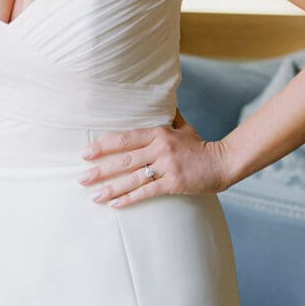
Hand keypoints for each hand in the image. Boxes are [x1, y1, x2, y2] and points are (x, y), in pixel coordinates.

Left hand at [78, 109, 230, 207]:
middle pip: (124, 159)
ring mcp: (167, 166)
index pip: (126, 138)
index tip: (86, 153)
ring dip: (111, 187)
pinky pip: (147, 192)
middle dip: (100, 169)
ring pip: (132, 178)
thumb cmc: (200, 146)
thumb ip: (169, 117)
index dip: (104, 146)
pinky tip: (115, 205)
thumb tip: (163, 101)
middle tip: (81, 177)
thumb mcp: (184, 127)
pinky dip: (130, 199)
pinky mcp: (174, 183)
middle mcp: (160, 148)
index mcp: (159, 133)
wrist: (223, 162)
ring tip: (93, 196)